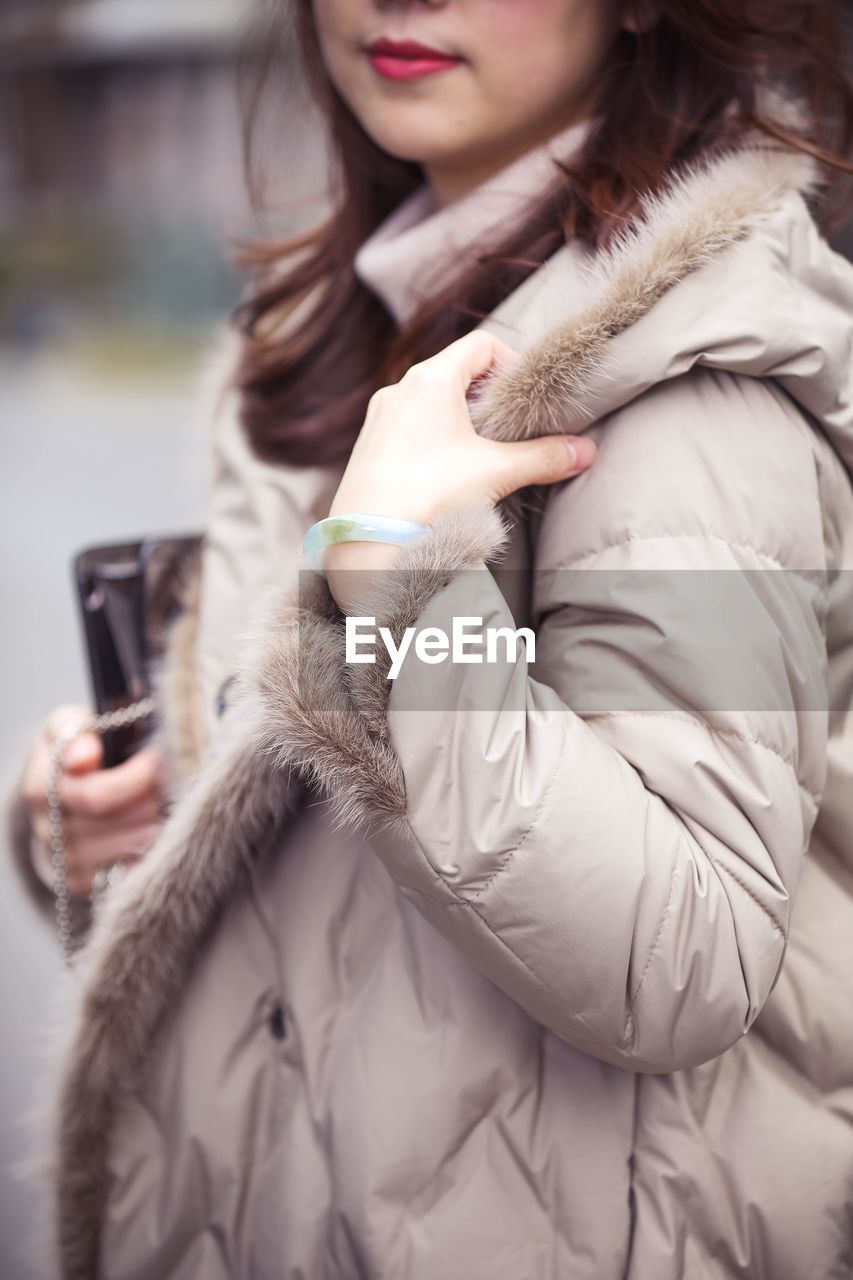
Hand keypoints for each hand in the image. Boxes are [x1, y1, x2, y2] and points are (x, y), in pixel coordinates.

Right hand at [21, 703, 166, 898]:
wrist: (64, 793)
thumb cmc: (80, 751)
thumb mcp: (70, 726)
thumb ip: (75, 731)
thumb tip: (84, 757)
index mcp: (41, 787)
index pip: (92, 795)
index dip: (134, 778)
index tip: (158, 758)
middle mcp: (47, 828)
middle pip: (115, 823)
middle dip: (151, 800)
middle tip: (169, 782)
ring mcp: (63, 859)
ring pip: (125, 849)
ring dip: (155, 825)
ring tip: (165, 805)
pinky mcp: (80, 882)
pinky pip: (124, 875)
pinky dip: (148, 854)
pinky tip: (157, 834)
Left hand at [324, 329, 596, 609]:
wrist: (368, 540)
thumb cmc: (429, 495)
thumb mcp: (496, 472)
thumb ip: (544, 457)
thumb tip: (585, 452)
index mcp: (430, 378)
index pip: (482, 345)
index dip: (512, 364)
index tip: (525, 401)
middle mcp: (399, 389)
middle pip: (456, 371)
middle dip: (488, 398)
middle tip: (510, 430)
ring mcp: (380, 418)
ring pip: (431, 401)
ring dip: (461, 421)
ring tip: (481, 456)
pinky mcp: (369, 446)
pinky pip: (410, 426)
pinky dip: (434, 438)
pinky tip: (447, 474)